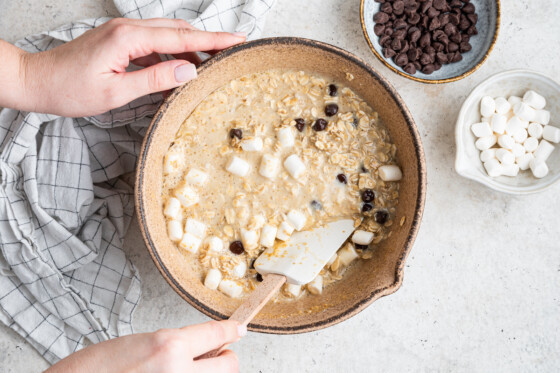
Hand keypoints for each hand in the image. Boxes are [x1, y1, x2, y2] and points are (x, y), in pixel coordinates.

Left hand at [10, 18, 245, 116]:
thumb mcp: (116, 91)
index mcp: (129, 38)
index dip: (213, 40)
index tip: (238, 40)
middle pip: (178, 30)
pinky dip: (171, 53)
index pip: (182, 37)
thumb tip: (190, 70)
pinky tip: (179, 68)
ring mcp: (122, 32)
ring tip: (208, 66)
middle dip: (207, 41)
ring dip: (189, 48)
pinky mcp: (118, 40)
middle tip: (231, 52)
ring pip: (167, 34)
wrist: (38, 80)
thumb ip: (155, 78)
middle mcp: (127, 28)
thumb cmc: (71, 89)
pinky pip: (153, 42)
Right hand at [46, 320, 245, 372]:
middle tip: (214, 357)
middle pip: (230, 365)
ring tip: (188, 370)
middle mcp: (180, 372)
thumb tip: (201, 348)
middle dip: (225, 359)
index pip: (216, 333)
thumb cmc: (92, 370)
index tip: (238, 329)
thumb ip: (173, 345)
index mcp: (168, 346)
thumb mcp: (138, 344)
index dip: (230, 330)